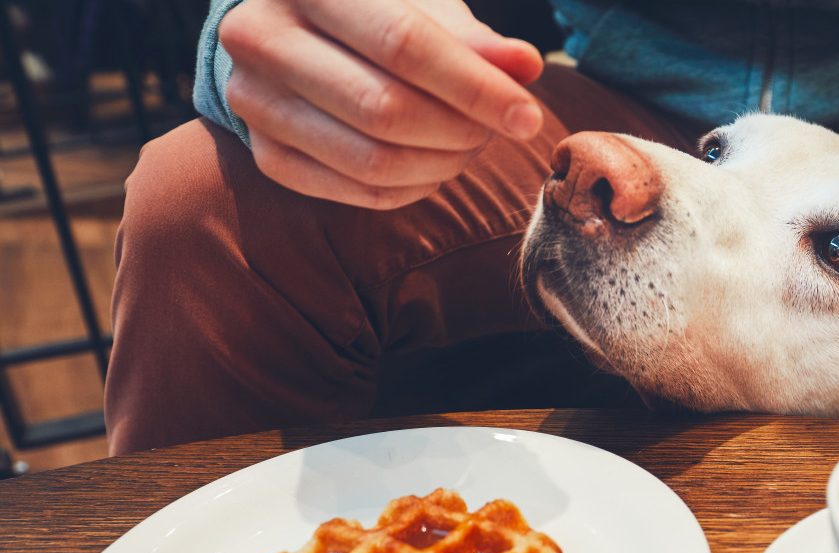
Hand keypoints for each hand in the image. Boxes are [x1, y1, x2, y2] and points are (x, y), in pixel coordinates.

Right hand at [218, 0, 543, 208]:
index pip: (402, 45)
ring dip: (442, 165)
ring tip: (471, 145)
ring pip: (371, 161)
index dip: (474, 87)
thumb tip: (526, 66)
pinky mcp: (265, 155)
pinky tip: (436, 166)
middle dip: (460, 131)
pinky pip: (357, 192)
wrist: (292, 32)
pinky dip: (413, 188)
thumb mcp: (421, 6)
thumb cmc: (374, 11)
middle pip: (385, 110)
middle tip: (497, 130)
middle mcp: (261, 38)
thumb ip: (472, 39)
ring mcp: (254, 101)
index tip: (528, 117)